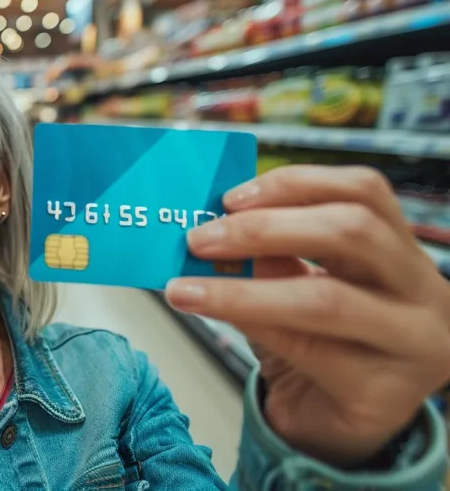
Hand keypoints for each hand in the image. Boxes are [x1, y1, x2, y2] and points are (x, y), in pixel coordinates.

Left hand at [164, 165, 449, 466]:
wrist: (337, 425)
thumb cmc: (320, 344)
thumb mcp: (300, 285)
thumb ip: (275, 253)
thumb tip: (213, 222)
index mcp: (403, 250)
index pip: (365, 191)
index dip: (295, 184)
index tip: (231, 196)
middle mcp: (423, 291)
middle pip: (354, 232)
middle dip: (264, 229)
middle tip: (199, 239)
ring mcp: (413, 344)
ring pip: (325, 298)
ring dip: (243, 288)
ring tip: (186, 287)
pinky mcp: (381, 393)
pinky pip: (304, 350)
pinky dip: (248, 325)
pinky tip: (207, 313)